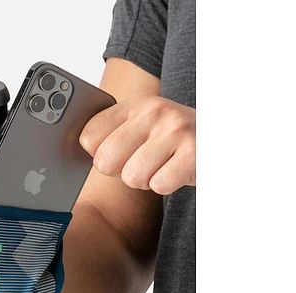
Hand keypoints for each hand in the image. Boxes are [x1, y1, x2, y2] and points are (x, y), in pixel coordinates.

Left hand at [79, 95, 194, 194]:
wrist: (220, 141)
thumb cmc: (175, 139)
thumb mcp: (144, 126)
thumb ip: (112, 135)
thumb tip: (75, 152)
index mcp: (135, 104)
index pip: (88, 137)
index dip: (100, 154)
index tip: (119, 152)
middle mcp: (153, 112)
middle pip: (106, 161)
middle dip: (122, 171)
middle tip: (144, 161)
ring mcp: (175, 130)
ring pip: (132, 177)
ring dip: (147, 179)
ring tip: (163, 164)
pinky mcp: (193, 153)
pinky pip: (159, 185)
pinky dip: (167, 185)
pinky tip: (177, 170)